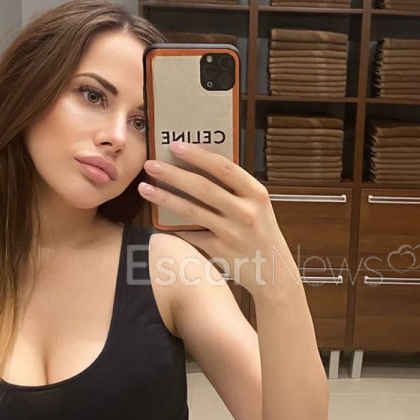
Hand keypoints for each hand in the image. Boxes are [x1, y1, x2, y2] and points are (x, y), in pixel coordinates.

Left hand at [139, 143, 301, 294]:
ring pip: (191, 211)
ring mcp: (232, 233)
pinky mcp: (220, 251)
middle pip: (203, 187)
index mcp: (256, 193)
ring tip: (145, 188)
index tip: (176, 146)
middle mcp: (245, 212)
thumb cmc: (262, 233)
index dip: (198, 155)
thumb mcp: (258, 206)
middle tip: (151, 165)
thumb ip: (236, 189)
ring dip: (165, 198)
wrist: (274, 272)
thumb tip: (198, 166)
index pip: (224, 167)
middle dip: (173, 174)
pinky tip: (159, 220)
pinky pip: (191, 234)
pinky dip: (175, 227)